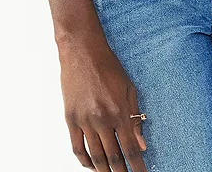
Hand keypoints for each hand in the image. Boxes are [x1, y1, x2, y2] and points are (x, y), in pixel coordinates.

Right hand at [59, 37, 149, 171]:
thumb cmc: (108, 66)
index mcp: (119, 111)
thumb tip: (141, 145)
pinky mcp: (70, 118)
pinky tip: (92, 166)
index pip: (130, 149)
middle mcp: (102, 119)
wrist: (83, 51)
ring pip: (96, 156)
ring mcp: (84, 120)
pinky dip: (85, 161)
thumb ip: (135, 119)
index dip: (137, 167)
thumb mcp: (129, 89)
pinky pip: (77, 147)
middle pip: (113, 157)